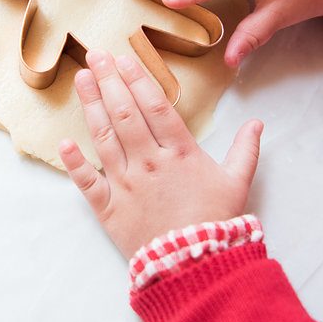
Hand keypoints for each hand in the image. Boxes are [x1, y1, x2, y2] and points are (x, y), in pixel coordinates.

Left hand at [60, 49, 262, 259]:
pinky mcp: (109, 209)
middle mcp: (149, 162)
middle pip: (125, 113)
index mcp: (180, 153)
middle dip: (109, 80)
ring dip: (91, 105)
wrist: (195, 267)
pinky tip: (65, 141)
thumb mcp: (238, 183)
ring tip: (82, 79)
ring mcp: (126, 184)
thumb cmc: (216, 223)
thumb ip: (245, 150)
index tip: (124, 57)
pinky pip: (87, 183)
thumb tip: (257, 123)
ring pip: (104, 138)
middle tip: (95, 54)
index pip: (155, 106)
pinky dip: (74, 163)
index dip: (138, 78)